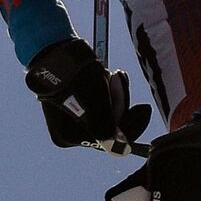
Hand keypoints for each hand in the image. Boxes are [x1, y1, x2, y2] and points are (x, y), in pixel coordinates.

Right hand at [26, 38, 151, 153]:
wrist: (55, 50)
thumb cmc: (75, 72)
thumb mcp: (96, 98)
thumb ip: (108, 126)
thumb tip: (122, 150)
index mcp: (70, 135)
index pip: (111, 141)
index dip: (132, 126)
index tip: (145, 108)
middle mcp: (68, 134)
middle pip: (108, 127)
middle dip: (119, 104)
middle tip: (118, 79)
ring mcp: (69, 121)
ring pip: (105, 115)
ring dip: (113, 96)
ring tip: (110, 75)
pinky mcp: (73, 108)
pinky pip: (97, 107)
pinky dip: (105, 94)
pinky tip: (105, 76)